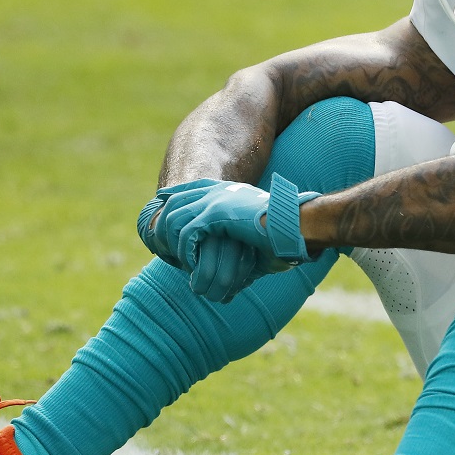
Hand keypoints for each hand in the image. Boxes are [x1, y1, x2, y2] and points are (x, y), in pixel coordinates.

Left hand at [137, 175, 318, 301]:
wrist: (296, 228)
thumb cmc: (284, 236)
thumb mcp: (254, 234)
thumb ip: (235, 239)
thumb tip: (229, 260)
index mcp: (228, 191)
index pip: (189, 189)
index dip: (171, 199)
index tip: (159, 209)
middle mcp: (220, 191)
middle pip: (175, 201)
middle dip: (162, 222)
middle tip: (158, 244)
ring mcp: (217, 200)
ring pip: (176, 219)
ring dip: (174, 244)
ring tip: (178, 262)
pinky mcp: (217, 214)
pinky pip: (188, 233)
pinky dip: (186, 252)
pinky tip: (191, 265)